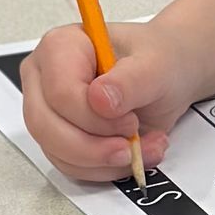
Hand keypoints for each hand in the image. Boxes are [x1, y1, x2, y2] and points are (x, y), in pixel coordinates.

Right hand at [18, 18, 201, 183]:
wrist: (168, 73)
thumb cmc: (158, 60)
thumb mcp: (156, 66)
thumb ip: (130, 81)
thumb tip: (100, 99)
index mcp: (60, 47)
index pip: (60, 93)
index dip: (94, 118)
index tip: (131, 122)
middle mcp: (45, 78)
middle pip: (46, 126)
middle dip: (93, 148)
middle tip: (130, 148)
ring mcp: (48, 109)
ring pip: (56, 151)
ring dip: (103, 161)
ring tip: (142, 149)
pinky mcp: (59, 136)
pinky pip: (70, 164)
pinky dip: (104, 168)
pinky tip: (133, 154)